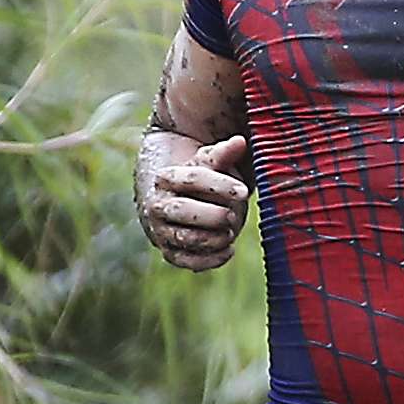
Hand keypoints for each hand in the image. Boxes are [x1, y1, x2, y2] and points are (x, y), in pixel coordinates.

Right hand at [137, 132, 249, 269]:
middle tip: (232, 216)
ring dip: (213, 237)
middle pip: (183, 210)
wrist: (181, 201)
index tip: (244, 192)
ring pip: (185, 238)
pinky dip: (209, 260)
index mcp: (166, 178)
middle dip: (213, 215)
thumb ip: (222, 155)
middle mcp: (159, 205)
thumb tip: (240, 142)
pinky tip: (228, 250)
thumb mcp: (208, 164)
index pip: (191, 178)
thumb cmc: (199, 180)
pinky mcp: (170, 252)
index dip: (219, 185)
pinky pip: (186, 261)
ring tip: (231, 231)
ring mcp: (162, 230)